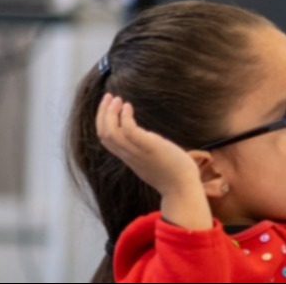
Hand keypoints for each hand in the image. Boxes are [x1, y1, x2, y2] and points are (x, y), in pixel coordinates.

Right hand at [96, 93, 211, 229]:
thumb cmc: (174, 174)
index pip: (106, 140)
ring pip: (110, 132)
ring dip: (110, 112)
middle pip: (103, 134)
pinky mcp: (148, 147)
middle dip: (102, 113)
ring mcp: (136, 152)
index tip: (109, 107)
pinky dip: (125, 116)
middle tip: (109, 96)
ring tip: (118, 98)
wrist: (183, 188)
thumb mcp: (154, 160)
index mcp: (129, 157)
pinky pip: (128, 130)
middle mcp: (128, 155)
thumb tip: (154, 142)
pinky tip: (130, 107)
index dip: (103, 122)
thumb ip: (147, 151)